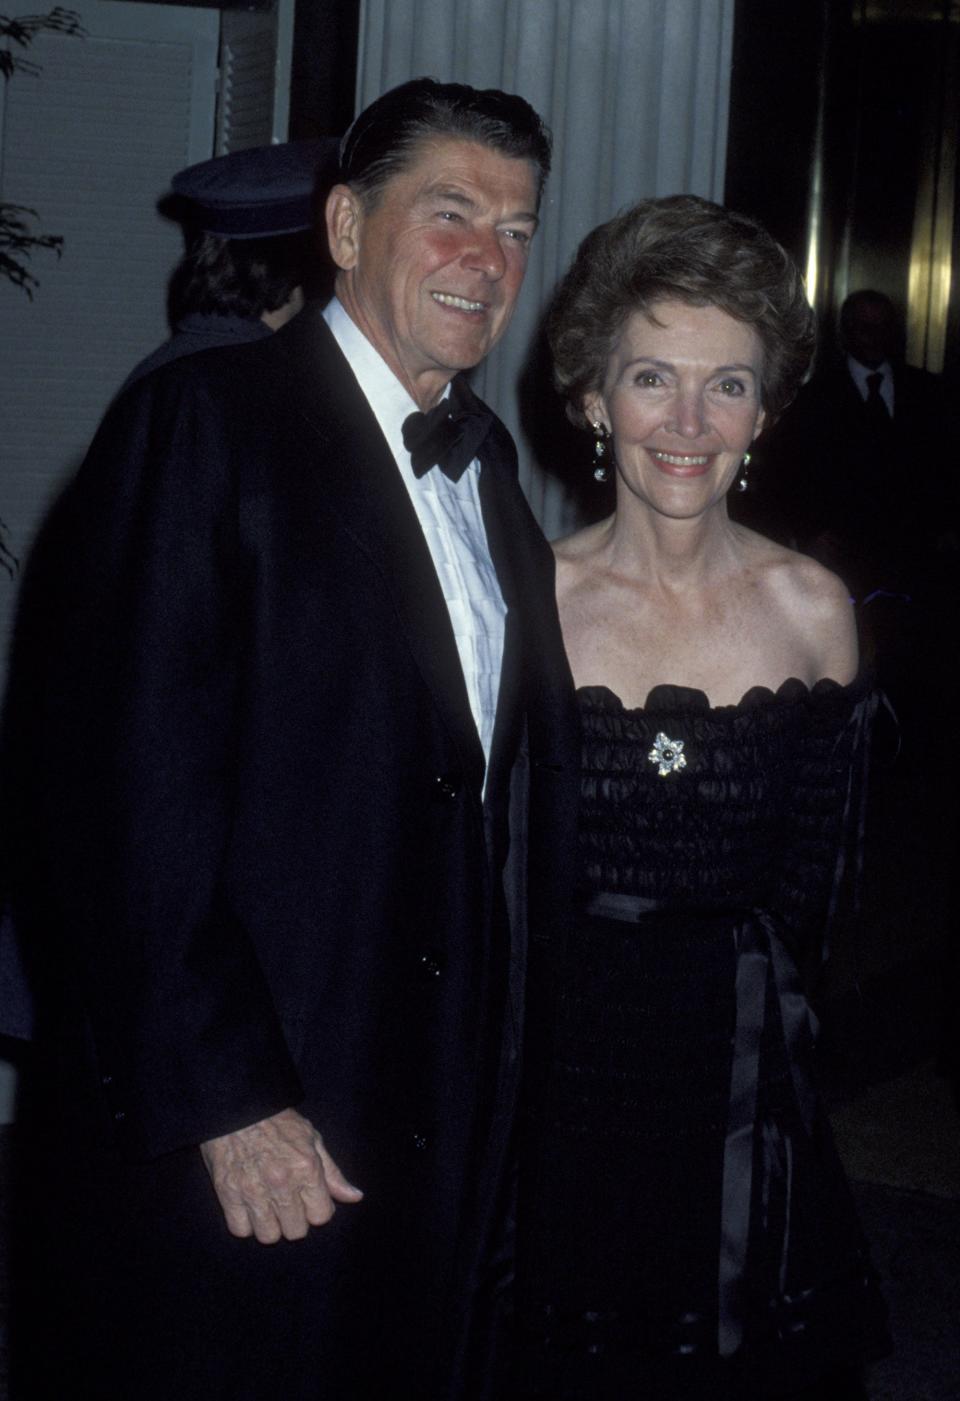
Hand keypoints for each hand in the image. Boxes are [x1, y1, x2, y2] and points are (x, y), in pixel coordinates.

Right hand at [200, 1107, 362, 1242]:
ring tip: (268, 1206)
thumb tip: (355, 1197)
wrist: (238, 1106)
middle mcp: (281, 1183)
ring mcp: (253, 1190)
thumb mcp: (312, 1139)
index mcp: (306, 1168)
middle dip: (295, 1220)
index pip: (321, 1216)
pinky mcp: (227, 1194)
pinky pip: (240, 1230)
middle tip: (287, 1202)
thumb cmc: (277, 1121)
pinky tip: (249, 1206)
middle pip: (296, 1231)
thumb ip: (332, 1173)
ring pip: (268, 1236)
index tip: (308, 1199)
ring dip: (270, 1225)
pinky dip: (245, 1223)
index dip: (317, 1209)